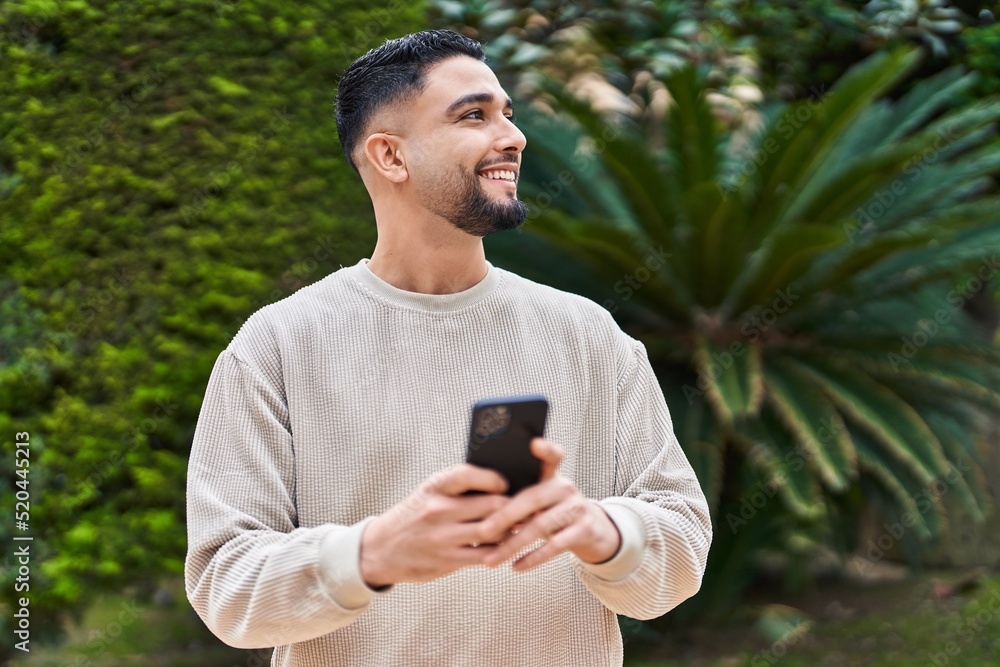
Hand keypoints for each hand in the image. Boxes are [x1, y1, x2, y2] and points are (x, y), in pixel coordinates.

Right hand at [359, 464, 509, 587]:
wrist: (380, 549)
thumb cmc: (413, 516)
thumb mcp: (428, 493)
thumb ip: (458, 488)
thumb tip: (499, 484)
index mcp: (435, 487)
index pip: (469, 475)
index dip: (493, 478)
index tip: (504, 484)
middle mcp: (438, 510)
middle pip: (490, 505)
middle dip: (512, 507)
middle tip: (525, 508)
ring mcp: (443, 536)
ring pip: (491, 531)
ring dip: (509, 530)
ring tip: (517, 527)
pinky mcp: (447, 560)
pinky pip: (483, 555)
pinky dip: (497, 551)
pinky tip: (502, 546)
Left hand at [475, 438, 621, 571]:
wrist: (592, 530)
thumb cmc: (553, 511)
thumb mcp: (542, 497)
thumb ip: (520, 494)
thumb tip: (480, 500)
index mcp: (552, 476)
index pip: (553, 455)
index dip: (545, 449)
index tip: (533, 443)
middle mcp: (566, 488)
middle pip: (533, 499)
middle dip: (504, 517)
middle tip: (483, 532)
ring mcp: (577, 508)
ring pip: (541, 526)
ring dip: (513, 544)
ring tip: (491, 560)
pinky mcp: (584, 530)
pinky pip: (555, 546)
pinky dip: (533, 558)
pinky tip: (516, 566)